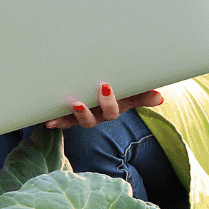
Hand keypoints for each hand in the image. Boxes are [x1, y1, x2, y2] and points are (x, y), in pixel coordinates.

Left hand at [44, 83, 163, 128]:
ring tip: (67, 108)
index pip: (112, 112)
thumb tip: (160, 97)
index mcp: (110, 111)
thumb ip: (142, 94)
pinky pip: (60, 120)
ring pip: (75, 122)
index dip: (109, 103)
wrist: (99, 90)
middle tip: (79, 103)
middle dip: (86, 113)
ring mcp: (80, 117)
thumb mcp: (130, 92)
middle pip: (91, 121)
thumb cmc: (118, 92)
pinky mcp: (66, 115)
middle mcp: (95, 117)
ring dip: (69, 118)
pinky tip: (48, 121)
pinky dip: (54, 121)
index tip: (106, 86)